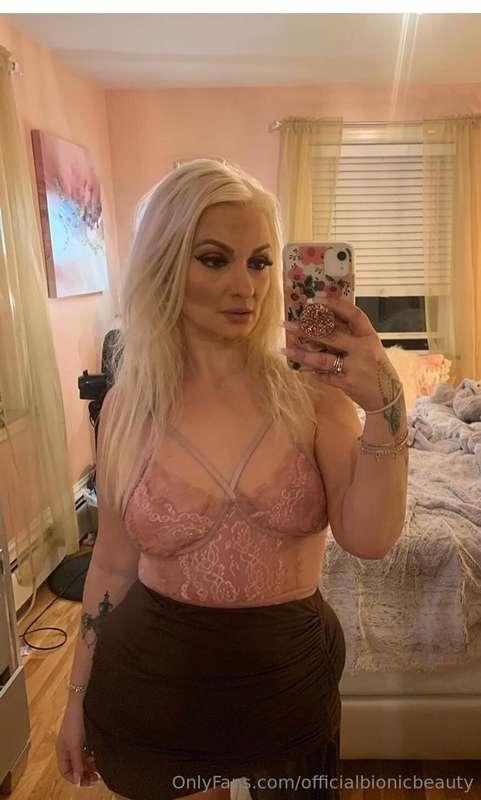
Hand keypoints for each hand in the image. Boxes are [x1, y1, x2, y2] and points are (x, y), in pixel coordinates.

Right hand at [56, 702, 99, 787]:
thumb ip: (76, 762)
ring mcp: (76, 742)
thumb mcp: (75, 745)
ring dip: (89, 765)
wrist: (81, 701)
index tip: (87, 782)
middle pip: (74, 766)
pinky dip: (92, 756)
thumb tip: (76, 782)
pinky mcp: (84, 736)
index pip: (65, 771)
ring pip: (82, 759)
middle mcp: (68, 748)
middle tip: (97, 777)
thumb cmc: (75, 723)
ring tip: (99, 769)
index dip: (74, 778)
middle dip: (84, 773)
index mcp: (62, 751)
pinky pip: (87, 751)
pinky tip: (99, 757)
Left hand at [280, 296, 403, 412]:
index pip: (353, 314)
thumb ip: (351, 334)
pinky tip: (304, 368)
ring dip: (302, 353)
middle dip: (306, 329)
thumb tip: (322, 319)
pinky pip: (325, 376)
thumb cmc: (375, 367)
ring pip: (322, 358)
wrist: (388, 396)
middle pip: (330, 335)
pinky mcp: (348, 384)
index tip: (314, 300)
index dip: (334, 305)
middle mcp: (363, 350)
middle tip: (286, 324)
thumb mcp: (369, 346)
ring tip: (285, 349)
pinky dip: (314, 372)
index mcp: (369, 336)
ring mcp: (355, 367)